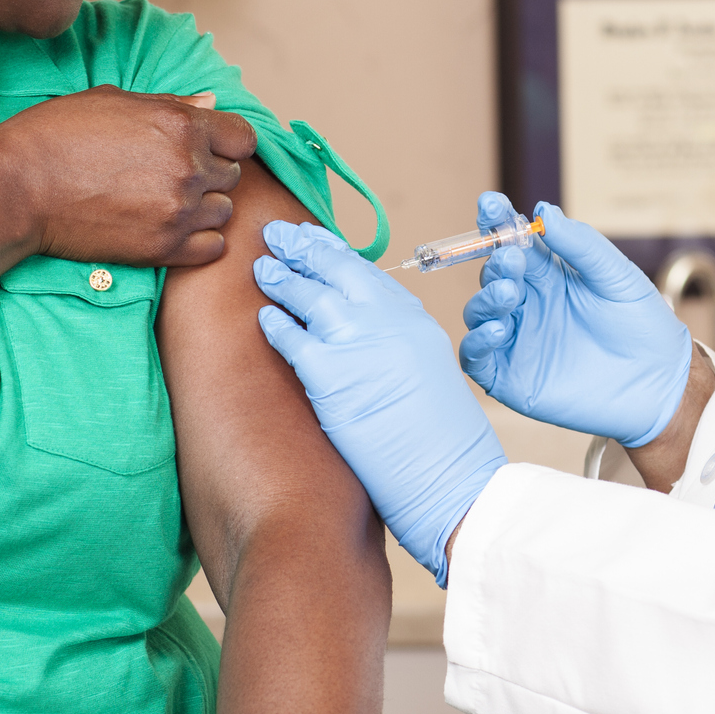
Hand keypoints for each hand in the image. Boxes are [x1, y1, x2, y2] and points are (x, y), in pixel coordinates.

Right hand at [0, 86, 256, 266]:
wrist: (16, 187)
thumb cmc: (58, 134)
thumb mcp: (115, 100)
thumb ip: (172, 104)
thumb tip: (211, 104)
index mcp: (181, 124)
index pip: (243, 138)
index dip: (227, 142)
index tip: (208, 148)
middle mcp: (189, 167)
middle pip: (232, 175)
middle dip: (209, 173)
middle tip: (170, 174)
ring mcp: (178, 210)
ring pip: (223, 212)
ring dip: (203, 207)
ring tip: (165, 201)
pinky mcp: (163, 248)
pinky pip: (212, 248)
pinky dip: (198, 240)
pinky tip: (170, 228)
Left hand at [255, 221, 505, 585]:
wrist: (451, 478)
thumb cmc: (443, 443)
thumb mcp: (428, 374)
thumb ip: (397, 346)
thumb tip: (365, 341)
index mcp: (415, 319)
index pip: (367, 273)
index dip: (335, 253)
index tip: (314, 239)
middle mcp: (388, 320)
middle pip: (337, 269)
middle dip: (303, 247)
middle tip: (277, 234)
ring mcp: (359, 342)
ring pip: (309, 296)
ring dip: (282, 278)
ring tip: (262, 268)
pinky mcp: (330, 374)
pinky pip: (292, 339)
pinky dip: (275, 326)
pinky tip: (264, 318)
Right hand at [459, 193, 691, 448]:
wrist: (660, 383)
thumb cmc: (642, 325)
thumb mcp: (615, 275)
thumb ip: (580, 245)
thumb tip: (544, 211)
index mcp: (549, 275)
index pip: (513, 242)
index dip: (497, 221)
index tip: (490, 204)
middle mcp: (527, 304)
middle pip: (493, 274)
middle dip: (496, 262)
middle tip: (512, 259)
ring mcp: (517, 339)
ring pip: (479, 312)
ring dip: (486, 298)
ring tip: (510, 293)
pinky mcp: (510, 377)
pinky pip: (475, 357)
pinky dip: (477, 341)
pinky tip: (500, 328)